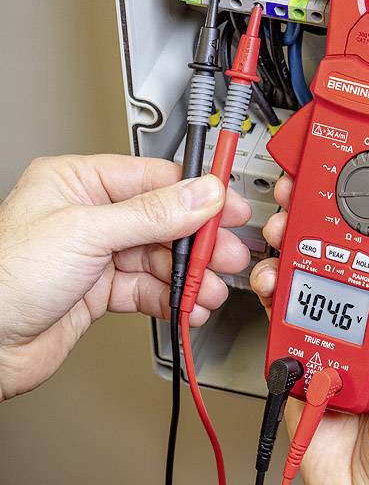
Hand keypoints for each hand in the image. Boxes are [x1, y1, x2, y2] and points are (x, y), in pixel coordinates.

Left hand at [0, 154, 250, 400]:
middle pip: (162, 221)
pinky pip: (146, 289)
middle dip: (198, 242)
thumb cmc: (5, 277)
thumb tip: (201, 193)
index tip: (229, 206)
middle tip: (228, 255)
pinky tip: (187, 306)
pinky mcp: (97, 292)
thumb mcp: (87, 233)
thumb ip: (152, 214)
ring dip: (188, 276)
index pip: (153, 179)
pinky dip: (171, 298)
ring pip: (158, 259)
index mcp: (77, 182)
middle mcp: (88, 215)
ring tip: (207, 290)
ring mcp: (94, 255)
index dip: (196, 194)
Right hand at [251, 176, 368, 484]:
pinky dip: (271, 300)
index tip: (362, 180)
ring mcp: (334, 341)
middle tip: (305, 198)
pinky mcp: (299, 362)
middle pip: (343, 259)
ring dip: (292, 255)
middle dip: (321, 224)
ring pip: (308, 283)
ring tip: (283, 238)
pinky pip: (281, 322)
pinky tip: (271, 287)